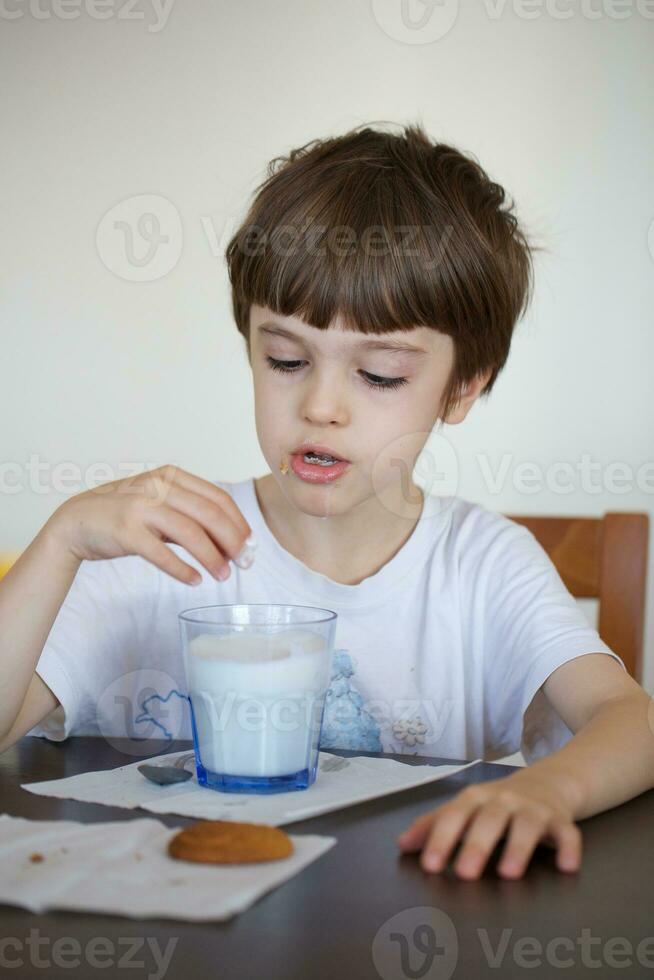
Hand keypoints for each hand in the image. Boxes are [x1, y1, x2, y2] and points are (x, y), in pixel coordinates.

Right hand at [45, 464, 253, 585]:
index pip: (217, 498)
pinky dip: (182, 569)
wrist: (77, 521)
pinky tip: (195, 580)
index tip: (251, 545)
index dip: (239, 523)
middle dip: (233, 541)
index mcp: (171, 476)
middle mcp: (158, 486)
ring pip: (190, 533)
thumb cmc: (127, 515)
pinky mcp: (126, 531)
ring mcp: (141, 507)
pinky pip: (162, 553)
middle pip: (209, 514)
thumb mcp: (161, 504)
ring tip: (224, 576)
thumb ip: (191, 517)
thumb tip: (232, 543)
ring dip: (212, 557)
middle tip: (245, 563)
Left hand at [396, 771, 581, 879]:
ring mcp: (533, 809)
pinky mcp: (560, 821)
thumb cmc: (497, 802)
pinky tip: (566, 867)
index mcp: (476, 798)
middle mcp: (504, 800)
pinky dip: (569, 848)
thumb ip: (434, 825)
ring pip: (527, 825)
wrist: (548, 781)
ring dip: (518, 848)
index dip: (441, 839)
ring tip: (509, 874)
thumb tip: (402, 845)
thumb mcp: (465, 808)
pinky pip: (568, 833)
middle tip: (464, 874)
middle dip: (477, 845)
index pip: (455, 816)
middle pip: (489, 819)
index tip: (429, 864)